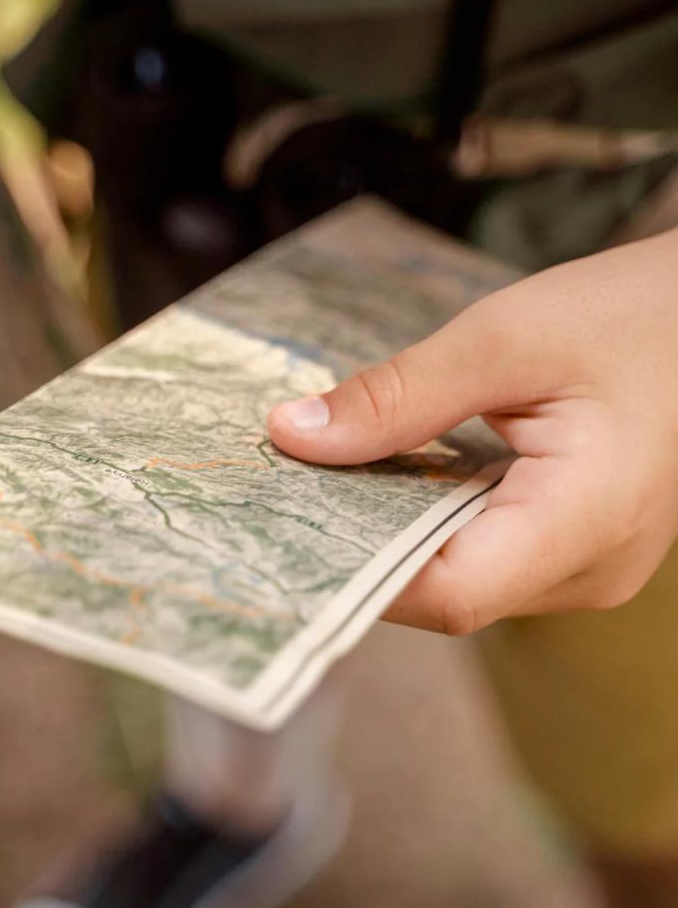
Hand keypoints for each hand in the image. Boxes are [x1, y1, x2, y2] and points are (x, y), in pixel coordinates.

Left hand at [267, 231, 677, 632]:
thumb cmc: (628, 314)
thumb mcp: (503, 336)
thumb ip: (397, 396)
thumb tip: (290, 436)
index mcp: (588, 518)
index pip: (452, 592)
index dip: (360, 572)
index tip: (282, 527)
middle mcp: (591, 569)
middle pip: (448, 592)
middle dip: (360, 547)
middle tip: (278, 494)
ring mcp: (588, 569)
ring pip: (462, 579)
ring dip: (391, 532)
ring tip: (321, 479)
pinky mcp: (577, 551)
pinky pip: (486, 555)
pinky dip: (429, 520)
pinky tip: (385, 479)